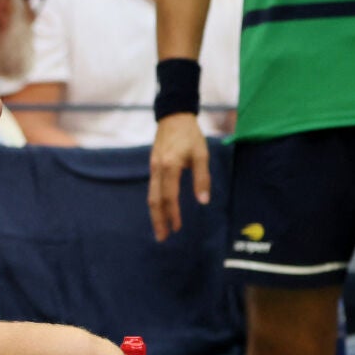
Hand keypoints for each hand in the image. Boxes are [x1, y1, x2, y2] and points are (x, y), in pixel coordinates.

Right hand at [148, 113, 209, 240]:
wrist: (173, 116)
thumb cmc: (190, 135)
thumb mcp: (201, 154)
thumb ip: (202, 178)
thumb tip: (203, 201)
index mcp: (169, 166)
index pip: (170, 196)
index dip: (173, 214)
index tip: (178, 228)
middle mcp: (157, 169)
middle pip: (154, 201)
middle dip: (158, 220)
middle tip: (162, 238)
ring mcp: (152, 168)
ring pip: (151, 196)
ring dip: (155, 214)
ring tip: (159, 229)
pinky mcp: (153, 166)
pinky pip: (152, 189)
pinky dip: (155, 203)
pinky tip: (160, 210)